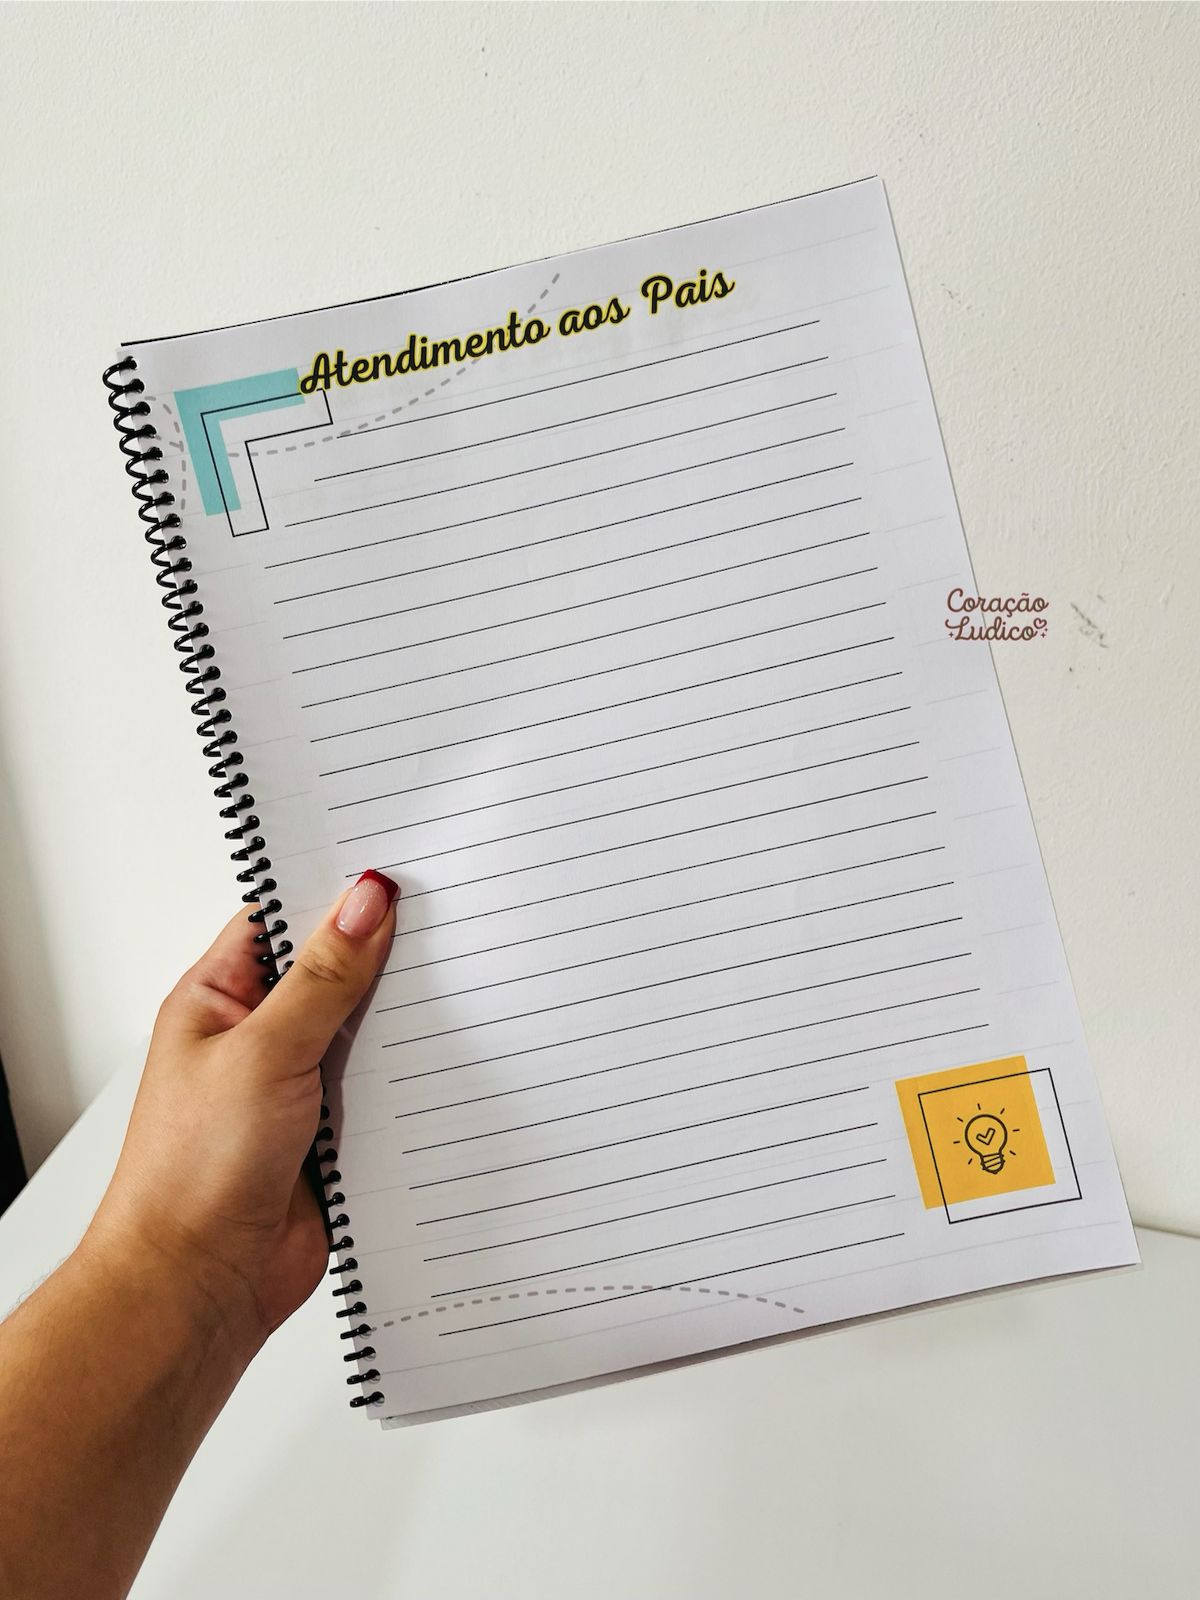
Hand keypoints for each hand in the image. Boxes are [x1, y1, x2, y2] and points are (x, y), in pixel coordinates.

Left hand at [84, 870, 398, 1360]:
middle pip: (334, 973)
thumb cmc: (189, 1172)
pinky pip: (384, 1091)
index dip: (335, 893)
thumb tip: (363, 902)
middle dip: (383, 956)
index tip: (396, 872)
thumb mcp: (263, 1050)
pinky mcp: (333, 1137)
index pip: (284, 919)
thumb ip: (322, 976)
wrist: (197, 1287)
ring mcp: (296, 1088)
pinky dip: (411, 1081)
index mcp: (219, 998)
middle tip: (442, 924)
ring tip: (453, 987)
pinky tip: (445, 1062)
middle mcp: (258, 1038)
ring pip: (365, 1033)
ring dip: (400, 1023)